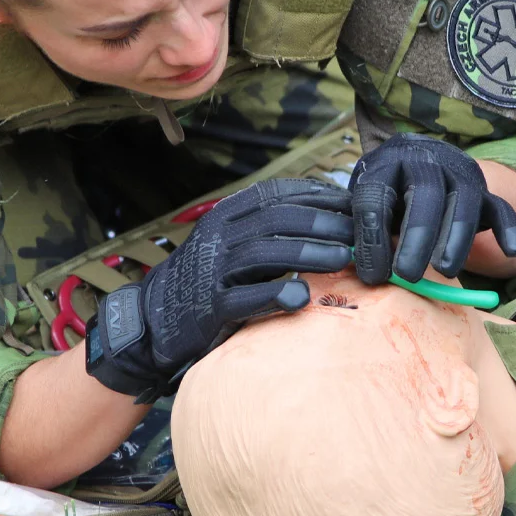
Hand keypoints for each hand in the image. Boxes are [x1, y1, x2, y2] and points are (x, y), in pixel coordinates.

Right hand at [84, 178, 352, 399]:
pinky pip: (243, 298)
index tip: (354, 206)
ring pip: (262, 253)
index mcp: (227, 215)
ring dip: (306, 254)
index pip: (277, 195)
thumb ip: (274, 229)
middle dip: (320, 223)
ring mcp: (212, 271)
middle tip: (358, 233)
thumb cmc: (213, 280)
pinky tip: (301, 295)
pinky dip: (274, 294)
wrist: (158, 320)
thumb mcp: (237, 244)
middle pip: (275, 220)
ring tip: (341, 259)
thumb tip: (335, 214)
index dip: (318, 197)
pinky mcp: (210, 307)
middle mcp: (218, 236)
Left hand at [348, 134, 515, 284]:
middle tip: (408, 275)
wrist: (414, 161)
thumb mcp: (364, 204)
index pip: (377, 196)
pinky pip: (501, 208)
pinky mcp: (485, 189)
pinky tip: (515, 251)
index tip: (373, 275)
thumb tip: (364, 270)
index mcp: (385, 163)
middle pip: (426, 192)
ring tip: (445, 271)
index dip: (372, 238)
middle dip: (417, 236)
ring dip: (456, 237)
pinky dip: (510, 229)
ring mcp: (459, 171)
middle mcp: (424, 159)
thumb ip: (363, 231)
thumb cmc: (384, 193)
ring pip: (465, 200)